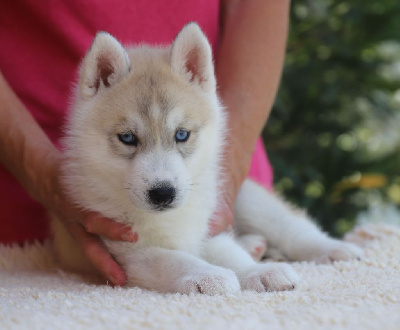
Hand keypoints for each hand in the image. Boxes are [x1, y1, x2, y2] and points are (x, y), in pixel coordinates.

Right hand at [43, 153, 136, 285]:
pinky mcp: (76, 231)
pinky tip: (114, 270)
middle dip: (106, 263)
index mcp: (77, 207)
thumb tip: (135, 177)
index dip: (113, 231)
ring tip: (120, 281)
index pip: (95, 222)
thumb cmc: (72, 176)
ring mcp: (75, 229)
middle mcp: (76, 222)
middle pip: (90, 246)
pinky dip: (100, 259)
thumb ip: (105, 180)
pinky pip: (88, 247)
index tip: (132, 237)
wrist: (46, 179)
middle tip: (122, 278)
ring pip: (89, 251)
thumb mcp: (85, 176)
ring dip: (104, 266)